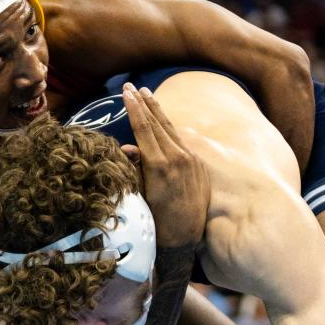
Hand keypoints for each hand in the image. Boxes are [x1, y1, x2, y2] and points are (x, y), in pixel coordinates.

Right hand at [120, 82, 209, 247]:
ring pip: (171, 130)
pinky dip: (170, 129)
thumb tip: (127, 146)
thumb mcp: (140, 195)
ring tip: (148, 94)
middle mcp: (177, 159)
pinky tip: (163, 122)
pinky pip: (181, 142)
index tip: (126, 93)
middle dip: (144, 103)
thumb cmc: (157, 221)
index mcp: (159, 165)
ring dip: (158, 111)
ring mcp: (191, 161)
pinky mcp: (199, 166)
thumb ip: (135, 168)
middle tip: (132, 87)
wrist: (186, 238)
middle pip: (158, 124)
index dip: (134, 109)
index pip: (144, 129)